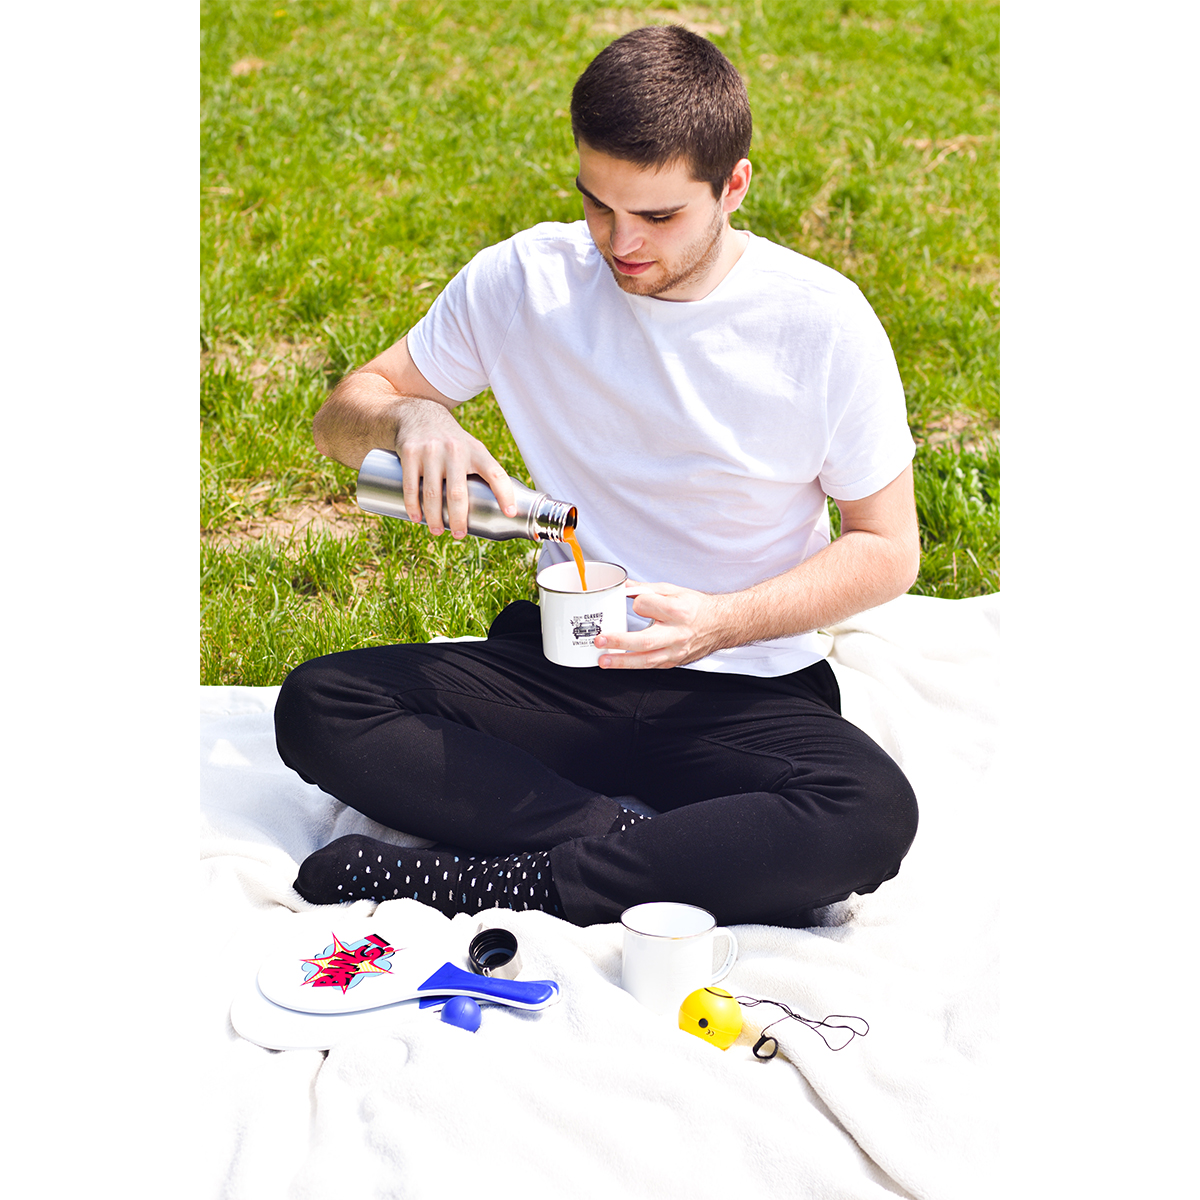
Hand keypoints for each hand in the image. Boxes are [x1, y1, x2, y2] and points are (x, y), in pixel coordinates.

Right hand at [395, 399, 515, 537]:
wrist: (419, 414)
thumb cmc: (452, 441)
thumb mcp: (471, 448)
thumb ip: (483, 472)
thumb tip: (499, 508)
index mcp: (476, 451)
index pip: (495, 473)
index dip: (505, 494)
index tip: (509, 513)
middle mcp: (455, 450)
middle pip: (458, 494)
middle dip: (459, 519)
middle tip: (459, 535)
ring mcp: (431, 451)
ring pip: (433, 494)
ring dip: (435, 518)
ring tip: (438, 532)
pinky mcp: (410, 453)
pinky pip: (411, 486)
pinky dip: (413, 506)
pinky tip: (416, 518)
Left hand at [594, 581, 724, 668]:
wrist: (721, 625)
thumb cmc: (697, 607)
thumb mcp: (673, 591)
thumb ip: (646, 590)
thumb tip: (623, 587)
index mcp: (678, 611)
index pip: (646, 606)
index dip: (637, 602)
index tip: (634, 599)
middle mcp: (677, 633)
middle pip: (645, 640)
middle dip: (620, 641)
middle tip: (600, 640)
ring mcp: (676, 651)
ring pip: (646, 660)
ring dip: (622, 662)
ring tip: (603, 660)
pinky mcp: (674, 662)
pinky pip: (650, 666)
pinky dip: (633, 665)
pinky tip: (618, 663)